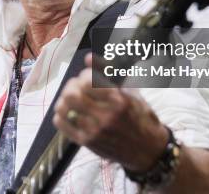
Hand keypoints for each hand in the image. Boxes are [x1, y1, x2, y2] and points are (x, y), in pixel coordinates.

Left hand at [53, 53, 169, 171]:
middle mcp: (106, 116)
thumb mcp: (131, 93)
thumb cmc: (140, 117)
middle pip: (71, 95)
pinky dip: (61, 115)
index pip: (88, 81)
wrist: (147, 149)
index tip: (88, 76)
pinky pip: (62, 125)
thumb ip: (109, 74)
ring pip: (64, 109)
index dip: (84, 75)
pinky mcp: (87, 142)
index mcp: (119, 101)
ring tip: (72, 99)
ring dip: (65, 100)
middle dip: (72, 86)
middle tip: (77, 87)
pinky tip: (69, 112)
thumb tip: (88, 58)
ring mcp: (95, 131)